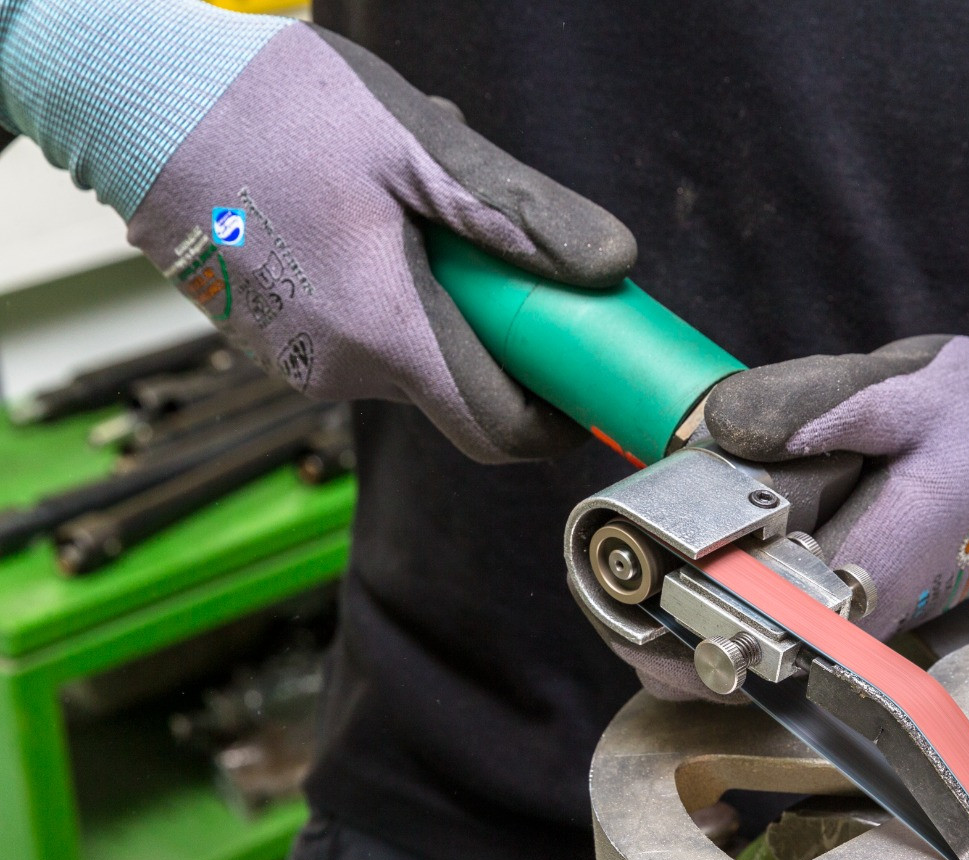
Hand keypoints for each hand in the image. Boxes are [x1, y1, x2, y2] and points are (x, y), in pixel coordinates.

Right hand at [2, 3, 632, 461]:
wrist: (136, 97)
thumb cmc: (272, 109)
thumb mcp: (422, 146)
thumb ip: (521, 216)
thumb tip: (610, 267)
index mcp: (385, 333)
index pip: (499, 431)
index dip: (556, 421)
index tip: (585, 384)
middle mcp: (339, 369)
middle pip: (459, 386)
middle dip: (497, 327)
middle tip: (495, 244)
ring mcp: (298, 360)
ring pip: (410, 353)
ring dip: (440, 295)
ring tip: (409, 202)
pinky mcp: (272, 339)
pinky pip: (360, 333)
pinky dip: (388, 289)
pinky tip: (365, 215)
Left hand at [600, 332, 968, 701]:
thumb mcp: (918, 388)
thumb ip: (825, 405)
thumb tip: (727, 431)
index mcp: (877, 563)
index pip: (762, 622)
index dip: (682, 615)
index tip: (622, 587)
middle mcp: (861, 613)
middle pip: (740, 640)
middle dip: (666, 609)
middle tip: (611, 564)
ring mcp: (850, 621)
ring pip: (747, 638)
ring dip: (682, 604)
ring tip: (630, 557)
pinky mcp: (842, 609)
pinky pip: (762, 618)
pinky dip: (712, 590)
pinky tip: (681, 550)